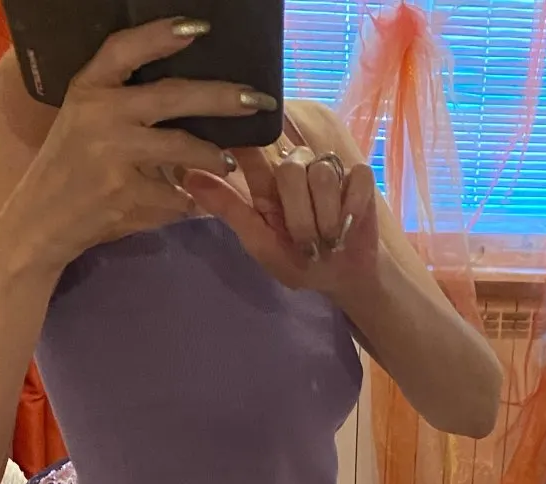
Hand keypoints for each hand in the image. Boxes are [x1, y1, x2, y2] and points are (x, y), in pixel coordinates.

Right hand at [3, 18, 277, 273]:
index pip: (126, 49)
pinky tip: (192, 203)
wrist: (39, 223)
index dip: (162, 34)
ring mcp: (113, 157)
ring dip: (214, 156)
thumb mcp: (84, 120)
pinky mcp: (125, 196)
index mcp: (88, 90)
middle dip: (222, 97)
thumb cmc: (68, 168)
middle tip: (256, 100)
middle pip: (173, 96)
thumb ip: (125, 105)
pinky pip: (175, 195)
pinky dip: (188, 201)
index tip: (200, 28)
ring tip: (228, 162)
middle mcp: (100, 116)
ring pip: (182, 148)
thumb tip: (192, 101)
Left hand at [183, 141, 381, 295]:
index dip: (247, 143)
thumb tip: (186, 174)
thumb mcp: (259, 242)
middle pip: (291, 168)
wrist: (342, 278)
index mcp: (266, 182)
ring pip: (323, 174)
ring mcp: (328, 167)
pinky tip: (348, 223)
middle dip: (300, 215)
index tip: (250, 160)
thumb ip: (228, 207)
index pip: (251, 147)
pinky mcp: (359, 176)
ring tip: (328, 237)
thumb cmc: (298, 262)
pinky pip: (355, 178)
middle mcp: (295, 166)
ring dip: (326, 217)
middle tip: (306, 244)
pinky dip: (351, 208)